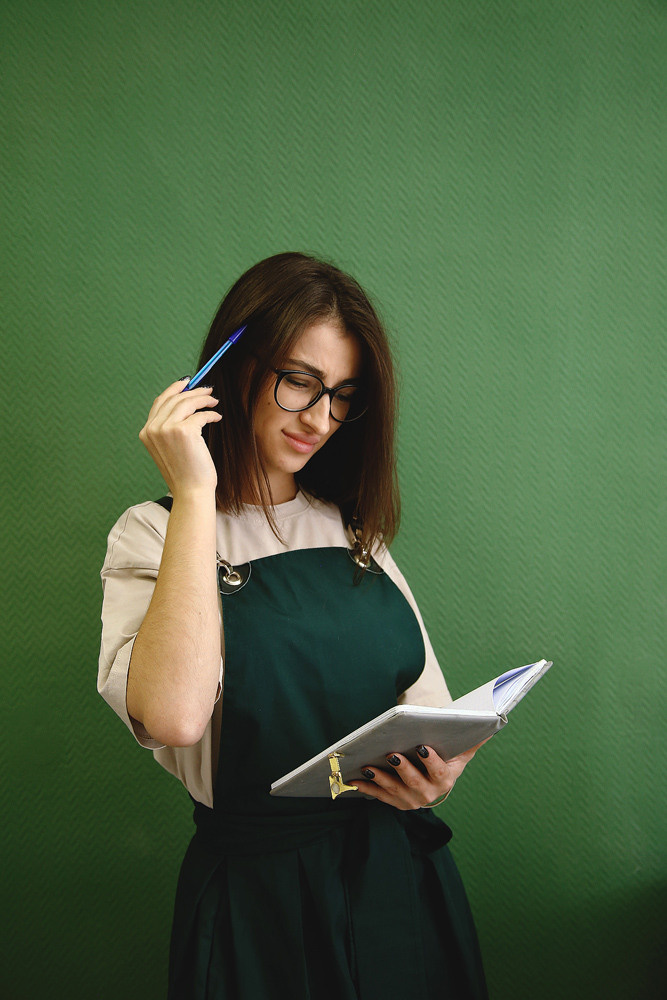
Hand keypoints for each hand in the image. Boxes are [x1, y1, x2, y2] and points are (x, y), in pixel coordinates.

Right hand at [139, 378, 221, 496]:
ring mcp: (167, 429)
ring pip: (188, 402)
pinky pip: (201, 414)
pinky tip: (217, 417)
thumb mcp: (170, 447)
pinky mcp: (184, 431)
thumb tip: (186, 401)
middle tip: (208, 391)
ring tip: (214, 401)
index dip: (174, 389)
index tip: (187, 382)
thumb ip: (170, 426)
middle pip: (174, 398)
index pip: (160, 401)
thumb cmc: (185, 472)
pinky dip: (211, 414)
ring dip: (204, 399)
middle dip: (193, 391)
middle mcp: (153, 429)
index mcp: (146, 432)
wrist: (191, 491)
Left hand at [351, 739, 490, 810]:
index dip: (430, 761)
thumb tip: (493, 723)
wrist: (434, 782)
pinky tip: (355, 779)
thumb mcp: (460, 752)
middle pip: (415, 783)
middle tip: (392, 754)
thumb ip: (474, 740)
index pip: (438, 771)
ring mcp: (411, 800)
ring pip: (394, 791)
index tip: (422, 747)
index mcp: (445, 780)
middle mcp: (429, 794)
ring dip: (380, 780)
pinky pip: (379, 796)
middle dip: (403, 770)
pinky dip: (367, 789)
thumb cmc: (446, 759)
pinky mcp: (395, 802)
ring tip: (368, 766)